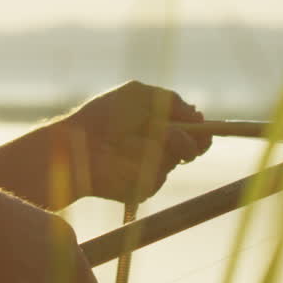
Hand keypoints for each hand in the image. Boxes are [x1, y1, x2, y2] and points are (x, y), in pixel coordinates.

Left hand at [62, 80, 209, 202]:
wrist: (77, 144)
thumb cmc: (105, 116)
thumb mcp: (138, 95)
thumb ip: (171, 101)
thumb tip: (198, 115)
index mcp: (161, 125)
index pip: (193, 131)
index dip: (201, 131)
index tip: (205, 130)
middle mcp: (160, 148)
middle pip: (191, 148)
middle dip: (187, 140)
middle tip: (172, 136)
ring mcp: (151, 168)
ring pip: (172, 161)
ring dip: (155, 148)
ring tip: (128, 142)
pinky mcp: (141, 187)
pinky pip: (156, 178)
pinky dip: (142, 166)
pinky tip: (123, 160)